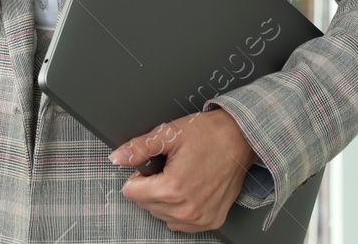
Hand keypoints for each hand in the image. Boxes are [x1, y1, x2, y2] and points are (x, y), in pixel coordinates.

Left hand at [112, 109, 255, 232]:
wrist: (240, 139)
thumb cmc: (209, 134)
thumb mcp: (170, 133)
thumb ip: (139, 147)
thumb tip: (117, 157)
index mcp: (172, 188)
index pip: (132, 192)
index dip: (139, 175)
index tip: (155, 165)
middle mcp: (186, 209)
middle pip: (146, 205)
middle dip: (151, 186)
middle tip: (170, 167)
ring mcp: (199, 218)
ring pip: (162, 215)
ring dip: (164, 200)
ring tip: (181, 177)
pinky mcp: (210, 221)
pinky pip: (180, 224)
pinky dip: (179, 209)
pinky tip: (189, 190)